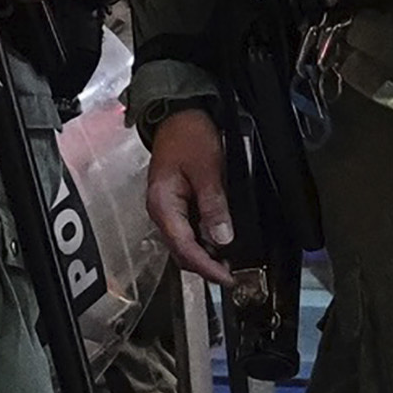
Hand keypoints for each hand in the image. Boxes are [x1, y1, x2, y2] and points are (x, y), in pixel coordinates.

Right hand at [143, 108, 234, 281]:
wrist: (178, 114)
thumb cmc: (188, 135)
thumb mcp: (207, 169)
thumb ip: (214, 205)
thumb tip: (222, 238)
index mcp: (162, 204)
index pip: (184, 248)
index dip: (206, 267)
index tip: (226, 277)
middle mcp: (160, 212)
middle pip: (181, 252)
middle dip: (206, 267)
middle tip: (231, 275)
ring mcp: (167, 209)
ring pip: (184, 244)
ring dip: (205, 256)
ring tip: (229, 262)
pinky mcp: (175, 205)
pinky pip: (188, 231)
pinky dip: (203, 242)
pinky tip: (220, 242)